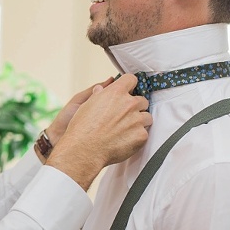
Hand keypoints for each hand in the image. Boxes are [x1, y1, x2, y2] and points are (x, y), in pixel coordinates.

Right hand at [46, 74, 150, 189]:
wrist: (85, 150)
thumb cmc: (82, 128)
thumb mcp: (86, 105)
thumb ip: (99, 95)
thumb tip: (101, 90)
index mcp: (116, 93)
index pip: (131, 79)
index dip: (129, 85)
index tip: (127, 91)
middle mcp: (129, 104)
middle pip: (142, 100)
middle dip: (135, 107)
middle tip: (124, 116)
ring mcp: (137, 120)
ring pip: (146, 117)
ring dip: (139, 122)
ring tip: (125, 130)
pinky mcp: (141, 135)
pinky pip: (144, 133)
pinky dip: (136, 137)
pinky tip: (124, 141)